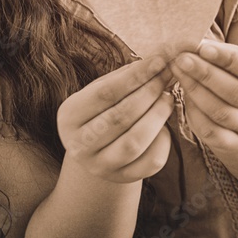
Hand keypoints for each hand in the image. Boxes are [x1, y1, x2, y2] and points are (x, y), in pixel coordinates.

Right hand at [56, 55, 174, 183]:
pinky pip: (151, 160)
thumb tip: (159, 59)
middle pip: (121, 116)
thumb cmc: (104, 110)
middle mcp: (79, 145)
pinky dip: (164, 139)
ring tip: (168, 97)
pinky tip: (164, 124)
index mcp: (68, 117)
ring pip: (135, 141)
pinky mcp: (123, 178)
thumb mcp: (105, 90)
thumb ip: (126, 75)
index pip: (105, 93)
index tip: (160, 61)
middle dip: (150, 92)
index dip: (135, 76)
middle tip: (167, 77)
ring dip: (158, 115)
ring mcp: (100, 166)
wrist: (99, 150)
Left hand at [170, 39, 237, 151]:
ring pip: (223, 113)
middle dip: (206, 75)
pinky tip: (184, 95)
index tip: (202, 48)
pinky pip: (211, 132)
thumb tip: (193, 45)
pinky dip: (194, 112)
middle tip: (182, 59)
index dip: (228, 59)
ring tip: (179, 73)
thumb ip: (222, 52)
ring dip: (196, 91)